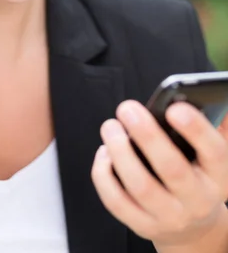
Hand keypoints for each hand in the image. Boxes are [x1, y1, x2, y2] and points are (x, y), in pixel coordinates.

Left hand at [91, 100, 227, 248]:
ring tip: (110, 126)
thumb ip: (212, 123)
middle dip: (147, 135)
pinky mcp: (143, 226)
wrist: (192, 226)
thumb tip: (206, 95)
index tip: (174, 108)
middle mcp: (197, 200)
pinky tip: (104, 153)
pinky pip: (116, 202)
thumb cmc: (197, 173)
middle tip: (127, 108)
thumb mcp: (211, 153)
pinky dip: (104, 175)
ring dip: (120, 152)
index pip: (214, 153)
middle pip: (172, 168)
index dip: (196, 130)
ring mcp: (170, 217)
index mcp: (219, 175)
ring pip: (140, 186)